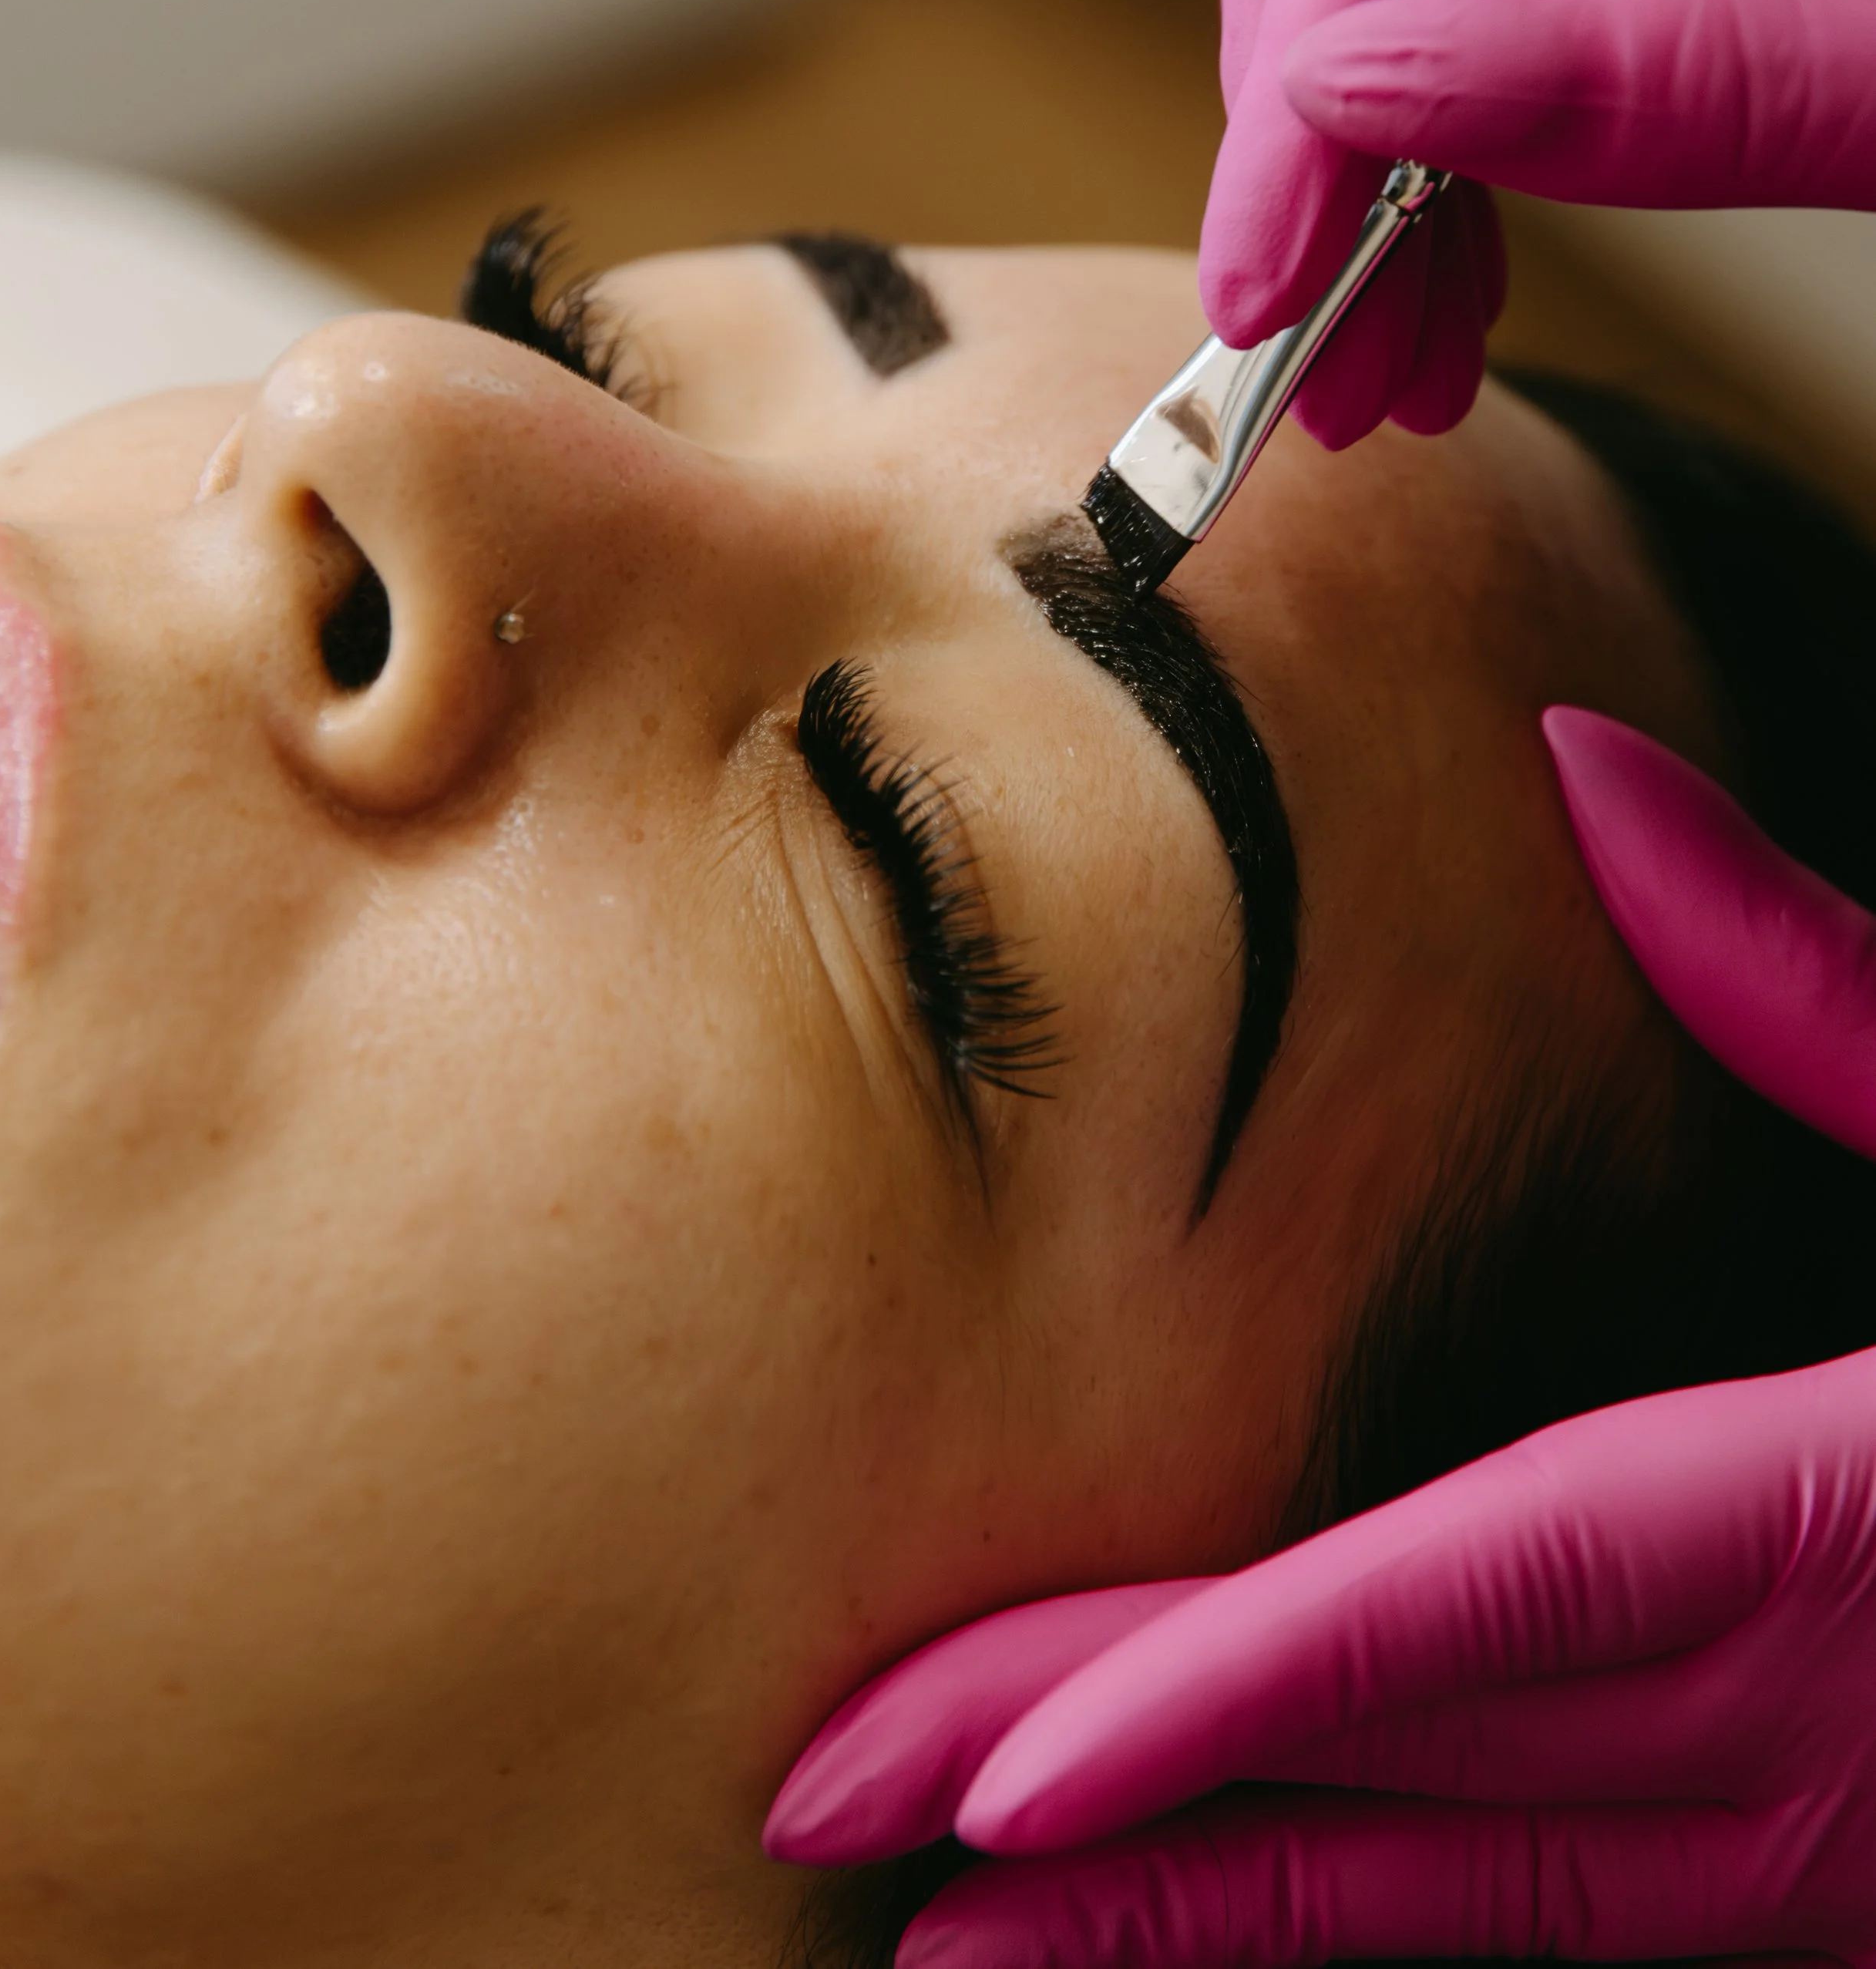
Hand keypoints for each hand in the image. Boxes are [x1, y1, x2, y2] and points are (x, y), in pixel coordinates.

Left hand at [767, 710, 1875, 1963]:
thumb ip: (1804, 969)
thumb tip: (1591, 759)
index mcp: (1835, 1508)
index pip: (1473, 1607)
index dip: (1222, 1701)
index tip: (984, 1765)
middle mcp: (1816, 1723)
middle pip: (1413, 1784)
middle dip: (1114, 1825)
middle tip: (834, 1823)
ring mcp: (1839, 1856)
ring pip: (1469, 1917)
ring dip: (1210, 1931)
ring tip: (956, 1949)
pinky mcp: (1853, 1898)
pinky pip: (1570, 1944)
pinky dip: (1372, 1939)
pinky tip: (1210, 1931)